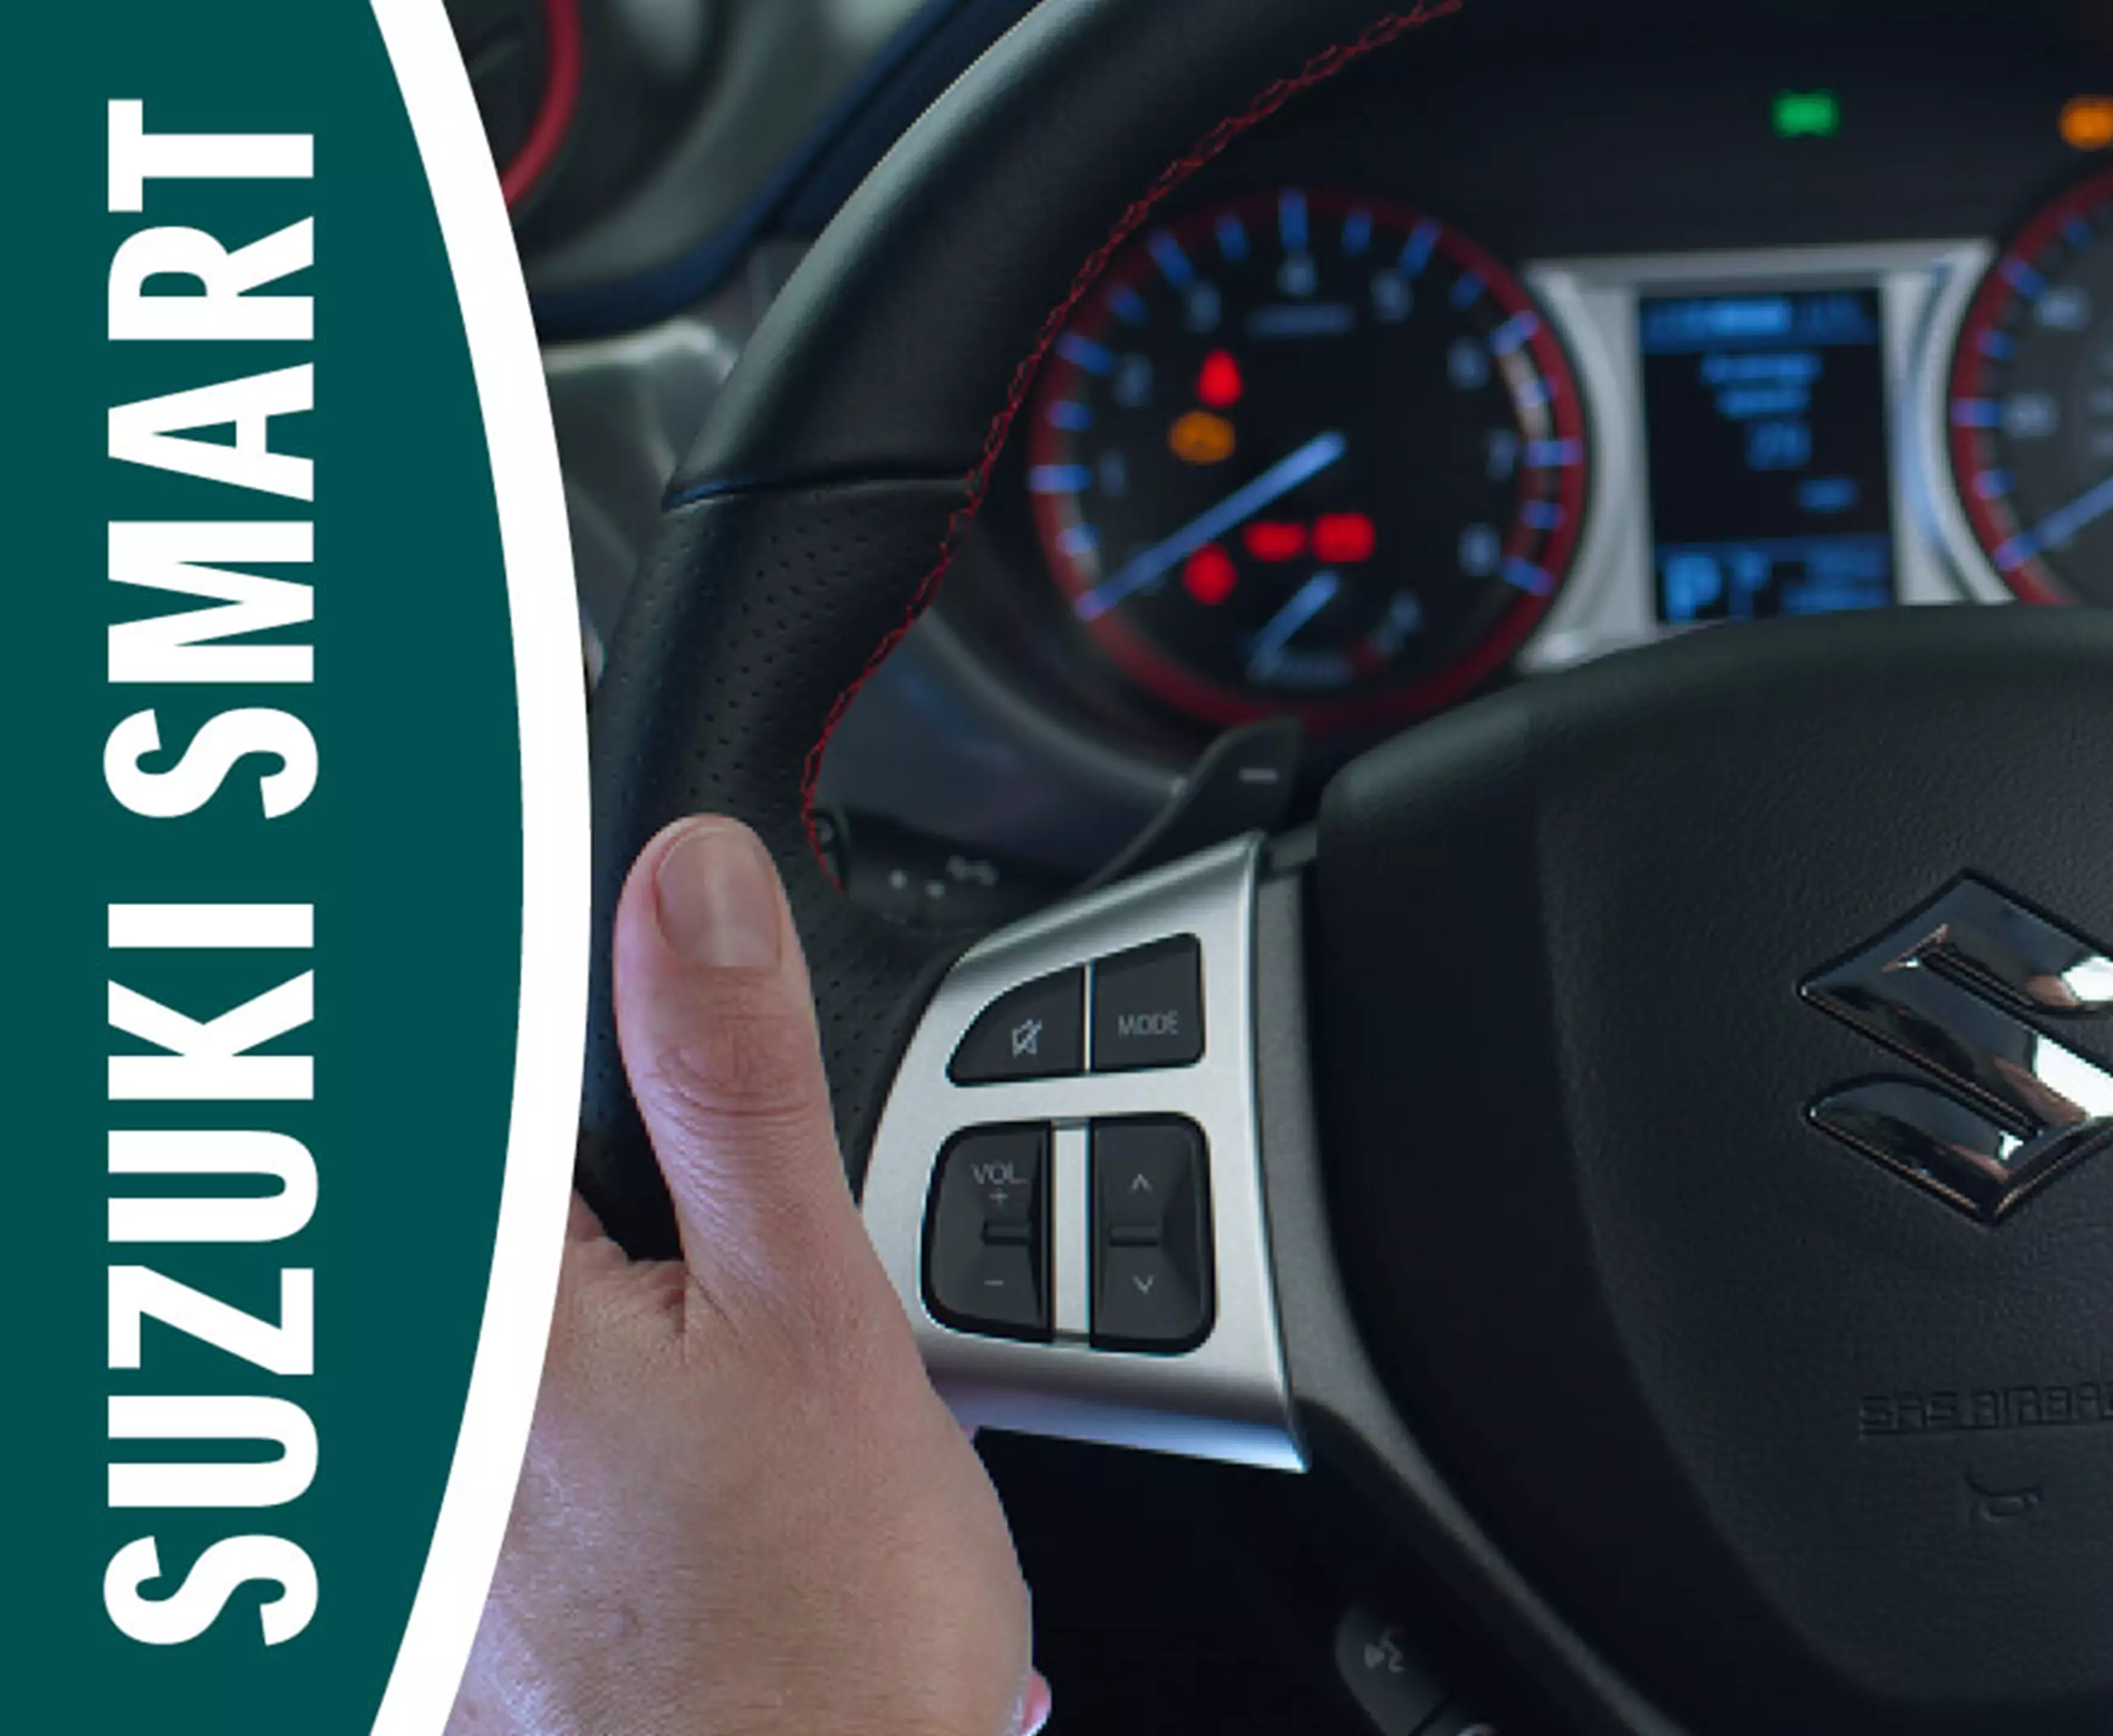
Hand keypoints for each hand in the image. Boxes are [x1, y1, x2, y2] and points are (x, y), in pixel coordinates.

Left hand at [450, 816, 1048, 1735]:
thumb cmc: (814, 1642)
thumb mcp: (814, 1322)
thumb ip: (735, 1084)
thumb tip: (686, 881)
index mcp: (475, 1291)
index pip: (435, 1024)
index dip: (461, 865)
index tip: (455, 711)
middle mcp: (393, 1378)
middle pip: (401, 1120)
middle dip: (450, 976)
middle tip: (450, 774)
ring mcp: (393, 1470)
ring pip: (418, 1242)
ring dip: (479, 1118)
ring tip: (508, 955)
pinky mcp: (421, 1543)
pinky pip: (453, 1351)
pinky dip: (507, 1254)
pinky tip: (598, 1226)